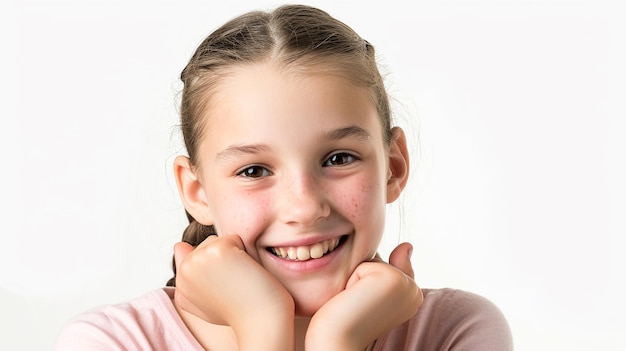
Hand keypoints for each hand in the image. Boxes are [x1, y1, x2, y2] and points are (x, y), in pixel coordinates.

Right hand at [173, 235, 294, 350]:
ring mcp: (197, 260)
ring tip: (240, 278)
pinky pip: (232, 237)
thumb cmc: (242, 310)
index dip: (216, 270)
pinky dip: (244, 249)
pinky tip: (245, 271)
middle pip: (206, 245)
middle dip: (224, 258)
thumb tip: (179, 244)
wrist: (261, 321)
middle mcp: (183, 273)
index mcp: (180, 287)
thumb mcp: (209, 296)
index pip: (195, 257)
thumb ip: (191, 274)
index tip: (225, 290)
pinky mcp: (215, 251)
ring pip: (218, 240)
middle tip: (234, 284)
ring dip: (233, 254)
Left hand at [306, 242, 422, 350]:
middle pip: (379, 260)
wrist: (338, 341)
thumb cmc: (348, 321)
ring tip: (355, 301)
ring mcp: (407, 285)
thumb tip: (408, 245)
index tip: (364, 307)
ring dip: (356, 276)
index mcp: (413, 296)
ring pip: (372, 259)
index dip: (367, 283)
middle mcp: (414, 291)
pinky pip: (364, 261)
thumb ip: (392, 269)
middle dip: (362, 277)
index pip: (388, 268)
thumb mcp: (371, 293)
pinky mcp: (392, 278)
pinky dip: (351, 278)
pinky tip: (352, 297)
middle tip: (358, 304)